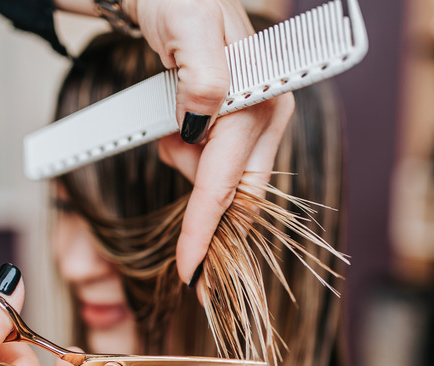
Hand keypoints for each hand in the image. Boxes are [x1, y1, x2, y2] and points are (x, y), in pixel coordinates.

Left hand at [125, 0, 296, 284]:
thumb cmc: (180, 0)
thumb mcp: (188, 27)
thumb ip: (203, 75)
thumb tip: (205, 116)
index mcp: (259, 101)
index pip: (227, 182)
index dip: (206, 230)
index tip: (190, 271)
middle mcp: (264, 116)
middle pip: (235, 194)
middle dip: (203, 215)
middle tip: (182, 242)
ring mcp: (252, 121)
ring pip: (222, 181)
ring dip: (187, 170)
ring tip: (168, 128)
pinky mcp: (235, 123)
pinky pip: (216, 164)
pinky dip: (190, 161)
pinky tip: (178, 133)